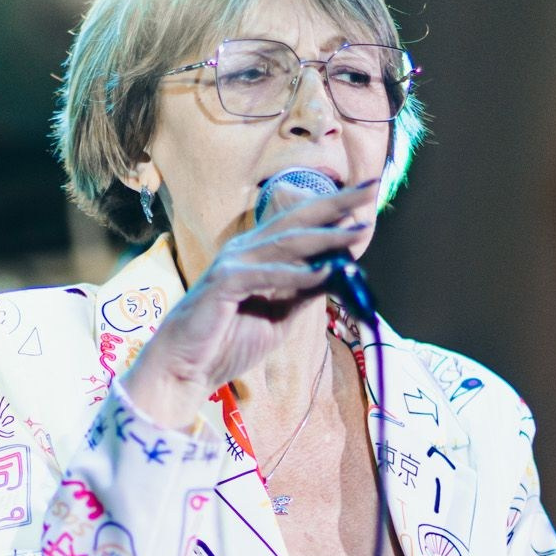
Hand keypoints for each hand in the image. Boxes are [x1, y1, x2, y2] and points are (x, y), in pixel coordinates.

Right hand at [124, 179, 376, 428]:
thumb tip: (340, 274)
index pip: (300, 224)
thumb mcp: (279, 316)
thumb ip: (305, 293)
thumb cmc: (225, 343)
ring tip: (358, 231)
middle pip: (296, 220)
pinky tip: (325, 272)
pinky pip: (268, 275)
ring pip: (287, 243)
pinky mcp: (223, 284)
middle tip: (371, 186)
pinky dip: (298, 274)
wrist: (184, 370)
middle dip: (336, 203)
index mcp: (256, 254)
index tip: (368, 197)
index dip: (334, 208)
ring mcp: (233, 264)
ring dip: (325, 237)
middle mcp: (244, 250)